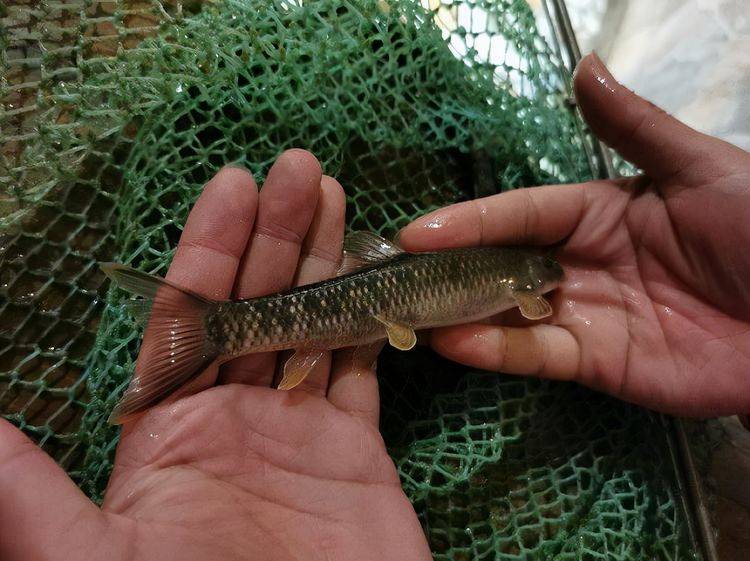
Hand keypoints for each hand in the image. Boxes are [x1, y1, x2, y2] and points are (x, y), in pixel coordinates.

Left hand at [1, 151, 431, 559]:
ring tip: (338, 196)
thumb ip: (29, 491)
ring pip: (312, 326)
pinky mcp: (355, 454)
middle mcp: (231, 420)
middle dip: (278, 234)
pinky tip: (379, 275)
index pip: (190, 315)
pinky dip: (372, 323)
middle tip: (301, 167)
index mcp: (167, 432)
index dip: (211, 245)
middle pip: (257, 305)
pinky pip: (362, 373)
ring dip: (325, 261)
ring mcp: (298, 433)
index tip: (233, 183)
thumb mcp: (91, 559)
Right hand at [400, 53, 749, 416]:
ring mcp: (582, 314)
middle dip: (447, 270)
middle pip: (499, 264)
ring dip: (456, 313)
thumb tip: (584, 63)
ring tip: (405, 315)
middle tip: (392, 278)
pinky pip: (536, 355)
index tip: (416, 231)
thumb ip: (633, 128)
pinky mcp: (593, 362)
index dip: (468, 220)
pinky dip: (495, 351)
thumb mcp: (701, 170)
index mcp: (598, 212)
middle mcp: (578, 262)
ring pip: (506, 311)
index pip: (519, 213)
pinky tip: (453, 345)